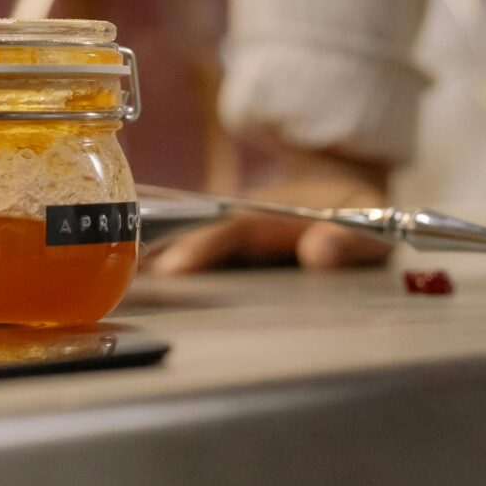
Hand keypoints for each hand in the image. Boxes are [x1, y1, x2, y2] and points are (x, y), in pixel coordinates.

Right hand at [149, 146, 393, 274]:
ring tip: (115, 297)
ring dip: (154, 271)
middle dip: (163, 261)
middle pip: (196, 241)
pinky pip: (194, 267)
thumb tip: (318, 252)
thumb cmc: (356, 209)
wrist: (342, 188)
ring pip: (187, 252)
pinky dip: (162, 278)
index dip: (203, 246)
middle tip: (128, 288)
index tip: (175, 267)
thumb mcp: (369, 216)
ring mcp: (229, 242)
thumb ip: (352, 238)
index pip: (232, 229)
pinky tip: (133, 297)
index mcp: (271, 214)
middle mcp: (241, 224)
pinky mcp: (225, 258)